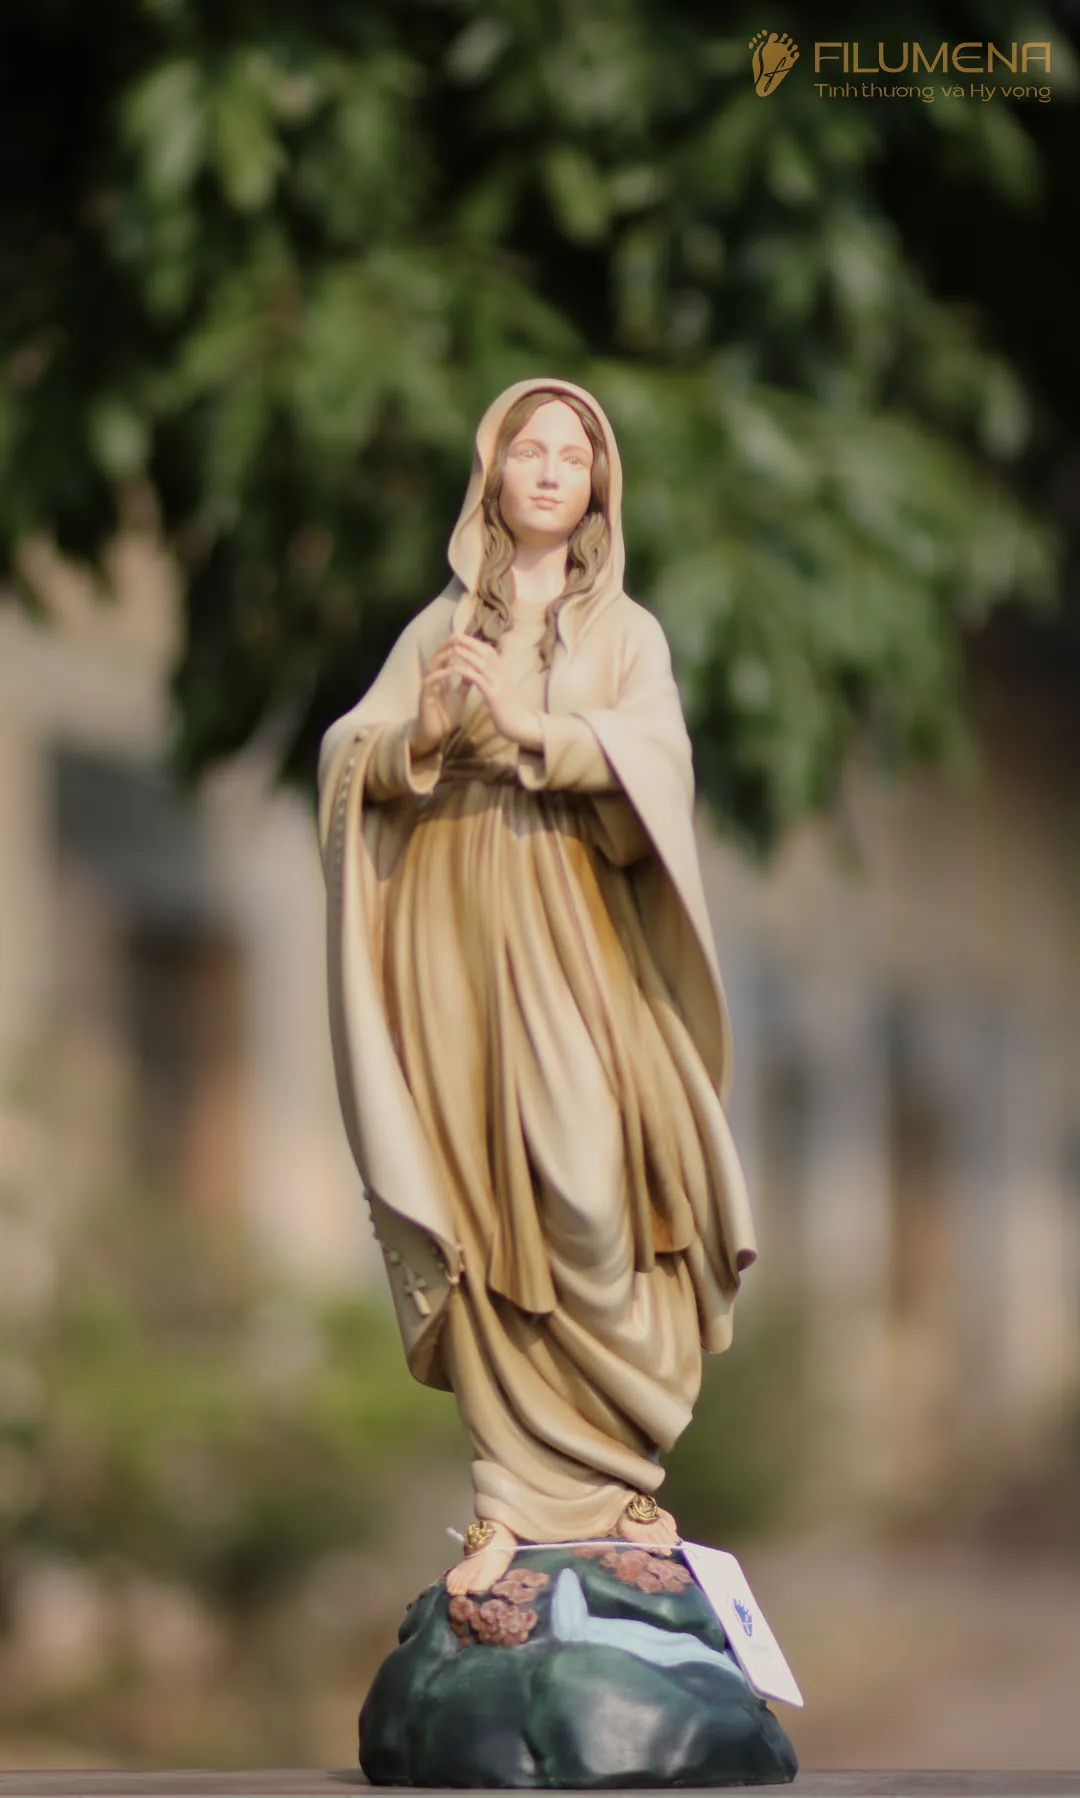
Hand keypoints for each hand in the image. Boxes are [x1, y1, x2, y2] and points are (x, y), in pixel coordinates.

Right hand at [412, 640, 469, 754]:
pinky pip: (430, 681)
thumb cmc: (445, 715)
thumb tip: (475, 669)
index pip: (448, 655)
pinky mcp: (424, 696)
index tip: (471, 638)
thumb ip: (465, 683)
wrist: (435, 734)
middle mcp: (432, 677)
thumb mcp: (459, 696)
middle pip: (438, 655)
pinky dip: (440, 674)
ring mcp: (427, 686)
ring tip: (456, 649)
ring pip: (433, 665)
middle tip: (461, 635)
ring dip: (444, 656)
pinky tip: (450, 670)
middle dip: (449, 645)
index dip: (458, 646)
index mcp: (440, 676)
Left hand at [440, 635, 543, 751]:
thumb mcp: (505, 691)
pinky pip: (476, 678)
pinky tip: (453, 669)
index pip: (489, 651)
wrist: (524, 725)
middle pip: (484, 651)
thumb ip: (498, 681)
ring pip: (480, 661)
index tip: (462, 638)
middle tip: (454, 635)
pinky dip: (464, 671)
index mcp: (504, 672)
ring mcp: (498, 683)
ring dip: (465, 653)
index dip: (475, 643)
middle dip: (469, 642)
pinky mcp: (493, 694)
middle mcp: (502, 674)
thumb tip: (489, 675)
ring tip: (451, 648)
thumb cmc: (513, 711)